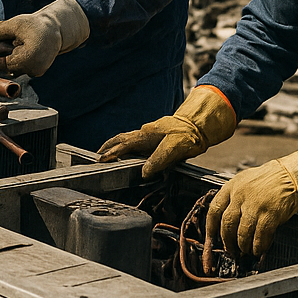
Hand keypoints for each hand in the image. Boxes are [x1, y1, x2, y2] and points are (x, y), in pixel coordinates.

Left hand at [0, 0, 88, 76]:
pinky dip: (14, 60)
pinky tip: (14, 48)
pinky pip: (20, 67)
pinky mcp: (37, 72)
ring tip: (6, 45)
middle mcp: (32, 70)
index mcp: (27, 59)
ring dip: (6, 58)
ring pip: (12, 68)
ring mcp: (35, 72)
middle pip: (5, 67)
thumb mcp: (15, 24)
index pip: (0, 63)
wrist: (56, 29)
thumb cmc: (35, 25)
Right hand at [98, 85, 235, 177]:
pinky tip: (125, 153)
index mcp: (146, 135)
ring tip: (105, 155)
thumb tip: (144, 172)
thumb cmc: (189, 135)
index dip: (112, 153)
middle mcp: (144, 134)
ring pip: (126, 140)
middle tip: (97, 157)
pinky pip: (134, 142)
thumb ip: (159, 159)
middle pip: (120, 139)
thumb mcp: (176, 147)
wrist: (200, 124)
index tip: (101, 160)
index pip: (124, 144)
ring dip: (114, 147)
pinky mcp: (154, 138)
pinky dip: (124, 147)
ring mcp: (148, 135)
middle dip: (107, 147)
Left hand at [205, 144, 297, 255]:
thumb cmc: (266, 180)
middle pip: (227, 224)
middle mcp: (240, 196)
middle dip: (227, 241)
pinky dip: (258, 245)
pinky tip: (258, 249)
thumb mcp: (243, 181)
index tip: (211, 239)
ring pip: (242, 233)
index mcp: (231, 187)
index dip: (211, 228)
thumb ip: (232, 197)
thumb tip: (223, 222)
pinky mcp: (270, 214)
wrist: (289, 176)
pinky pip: (260, 235)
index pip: (214, 210)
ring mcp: (255, 205)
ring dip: (243, 245)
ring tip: (245, 250)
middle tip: (230, 250)